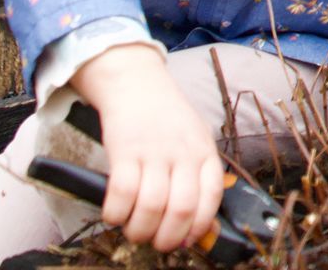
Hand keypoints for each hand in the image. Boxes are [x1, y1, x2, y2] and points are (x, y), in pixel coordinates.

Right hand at [69, 44, 224, 250]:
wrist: (137, 83)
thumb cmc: (167, 117)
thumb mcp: (195, 138)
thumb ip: (197, 172)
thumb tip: (198, 219)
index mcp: (204, 151)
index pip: (213, 195)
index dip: (200, 225)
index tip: (188, 240)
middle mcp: (183, 152)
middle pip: (183, 208)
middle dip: (169, 237)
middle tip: (157, 243)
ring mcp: (154, 150)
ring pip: (153, 205)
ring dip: (141, 229)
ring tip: (134, 231)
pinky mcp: (124, 150)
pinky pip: (122, 192)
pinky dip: (117, 213)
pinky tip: (115, 215)